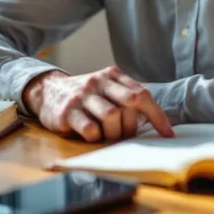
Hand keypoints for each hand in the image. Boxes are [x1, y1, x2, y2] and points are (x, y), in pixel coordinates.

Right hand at [23, 67, 173, 142]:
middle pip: (129, 102)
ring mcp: (81, 96)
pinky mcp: (67, 112)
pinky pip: (90, 128)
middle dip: (133, 125)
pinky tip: (91, 136)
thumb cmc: (84, 96)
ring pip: (111, 115)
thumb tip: (155, 122)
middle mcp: (97, 82)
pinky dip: (96, 137)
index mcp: (111, 75)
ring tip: (108, 137)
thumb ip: (126, 97)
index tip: (167, 133)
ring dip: (114, 133)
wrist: (47, 91)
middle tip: (128, 136)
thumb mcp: (105, 88)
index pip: (142, 94)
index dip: (157, 116)